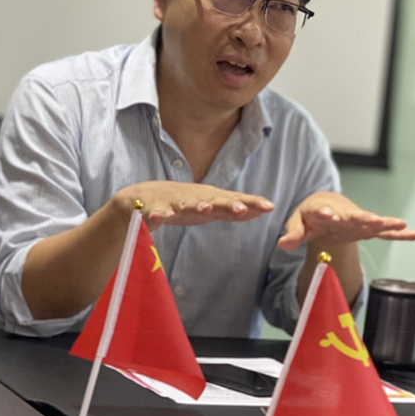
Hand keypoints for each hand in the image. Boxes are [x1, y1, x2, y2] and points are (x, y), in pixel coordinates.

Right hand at [116, 181, 274, 230]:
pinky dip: (156, 215)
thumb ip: (234, 211)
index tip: (270, 207)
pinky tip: (159, 218)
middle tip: (242, 208)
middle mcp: (194, 198)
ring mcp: (174, 203)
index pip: (235, 201)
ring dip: (196, 206)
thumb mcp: (210, 208)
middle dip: (228, 204)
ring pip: (186, 205)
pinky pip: (155, 213)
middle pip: (214, 201)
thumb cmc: (183, 204)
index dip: (252, 204)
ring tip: (205, 208)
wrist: (144, 197)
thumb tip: (263, 210)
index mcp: (210, 199)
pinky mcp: (153, 209)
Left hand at [277, 191, 414, 251]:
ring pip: (373, 222)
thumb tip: (282, 245)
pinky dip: (399, 234)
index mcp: (322, 211)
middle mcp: (343, 214)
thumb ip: (292, 234)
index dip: (325, 213)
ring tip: (401, 223)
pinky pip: (384, 233)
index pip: (322, 212)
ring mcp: (357, 222)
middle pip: (352, 215)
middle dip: (362, 217)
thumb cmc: (310, 215)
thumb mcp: (297, 223)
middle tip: (371, 219)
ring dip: (386, 223)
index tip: (328, 214)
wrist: (326, 206)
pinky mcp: (366, 229)